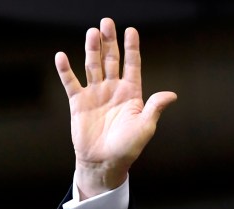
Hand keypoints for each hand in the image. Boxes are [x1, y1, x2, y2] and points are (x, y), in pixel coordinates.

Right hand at [55, 17, 176, 197]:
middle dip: (110, 41)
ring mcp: (95, 94)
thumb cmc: (128, 147)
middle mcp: (113, 90)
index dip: (132, 48)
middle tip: (107, 22)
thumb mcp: (145, 127)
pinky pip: (71, 83)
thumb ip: (155, 108)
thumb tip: (171, 95)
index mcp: (131, 94)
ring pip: (93, 66)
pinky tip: (62, 56)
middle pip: (111, 60)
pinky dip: (65, 70)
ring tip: (92, 32)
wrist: (105, 163)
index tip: (132, 30)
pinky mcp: (78, 103)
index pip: (132, 65)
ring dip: (92, 49)